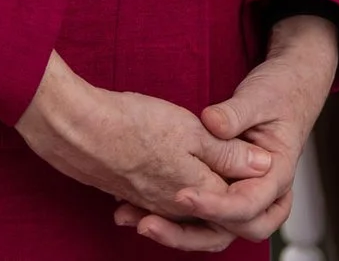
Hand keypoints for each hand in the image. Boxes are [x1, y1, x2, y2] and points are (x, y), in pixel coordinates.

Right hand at [16, 53, 272, 251]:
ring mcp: (148, 202)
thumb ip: (228, 153)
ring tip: (203, 172)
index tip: (253, 157)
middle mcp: (173, 207)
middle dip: (226, 200)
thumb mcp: (192, 130)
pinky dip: (168, 194)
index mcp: (198, 191)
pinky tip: (164, 174)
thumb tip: (263, 166)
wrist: (74, 128)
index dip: (250, 185)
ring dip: (196, 197)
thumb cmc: (132, 123)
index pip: (237, 204)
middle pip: (211, 216)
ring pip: (183, 210)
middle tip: (235, 172)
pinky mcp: (126, 193)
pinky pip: (156, 203)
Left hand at [112, 14, 338, 247]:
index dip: (216, 205)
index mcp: (277, 174)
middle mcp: (263, 194)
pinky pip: (202, 217)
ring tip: (139, 222)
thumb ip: (236, 113)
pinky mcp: (224, 191)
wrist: (286, 91)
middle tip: (150, 222)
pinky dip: (175, 219)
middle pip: (231, 230)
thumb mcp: (259, 97)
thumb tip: (213, 125)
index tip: (183, 195)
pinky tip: (139, 211)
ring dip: (178, 233)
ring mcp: (243, 196)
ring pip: (214, 231)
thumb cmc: (277, 94)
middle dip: (190, 232)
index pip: (248, 204)